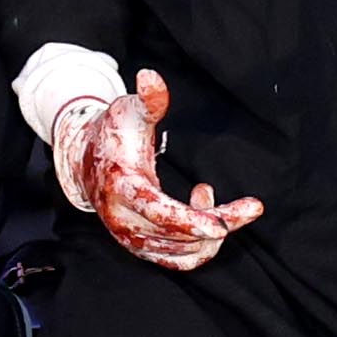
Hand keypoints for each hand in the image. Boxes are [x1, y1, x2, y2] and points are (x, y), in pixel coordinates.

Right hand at [51, 65, 264, 271]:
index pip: (161, 213)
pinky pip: (178, 260)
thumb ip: (147, 100)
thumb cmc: (112, 133)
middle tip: (252, 207)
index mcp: (123, 187)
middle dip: (221, 223)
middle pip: (181, 237)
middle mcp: (124, 221)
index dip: (193, 221)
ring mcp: (131, 239)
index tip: (225, 224)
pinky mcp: (140, 248)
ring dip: (210, 229)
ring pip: (184, 252)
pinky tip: (203, 212)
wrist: (84, 161)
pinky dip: (198, 244)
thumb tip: (151, 76)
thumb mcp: (128, 111)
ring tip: (208, 193)